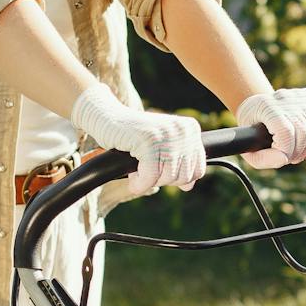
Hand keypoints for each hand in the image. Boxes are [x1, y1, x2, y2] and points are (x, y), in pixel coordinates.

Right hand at [71, 83, 206, 197]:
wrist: (107, 118)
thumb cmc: (134, 136)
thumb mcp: (163, 147)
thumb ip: (180, 163)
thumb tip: (189, 186)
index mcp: (190, 129)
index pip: (198, 170)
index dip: (177, 177)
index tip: (160, 168)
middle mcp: (182, 129)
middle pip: (183, 177)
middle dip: (161, 179)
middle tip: (145, 167)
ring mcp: (166, 134)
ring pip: (166, 179)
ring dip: (148, 181)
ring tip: (138, 167)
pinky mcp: (149, 141)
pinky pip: (149, 178)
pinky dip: (139, 184)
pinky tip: (132, 177)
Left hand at [235, 87, 305, 169]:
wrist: (257, 106)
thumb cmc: (252, 129)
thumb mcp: (247, 145)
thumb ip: (261, 159)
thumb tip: (283, 160)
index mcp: (266, 106)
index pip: (286, 132)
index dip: (287, 152)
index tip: (282, 159)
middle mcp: (285, 97)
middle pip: (304, 131)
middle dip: (298, 152)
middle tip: (290, 158)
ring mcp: (301, 95)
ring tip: (299, 154)